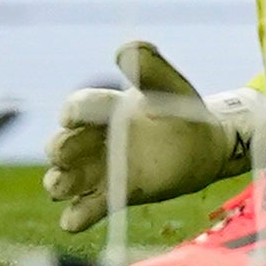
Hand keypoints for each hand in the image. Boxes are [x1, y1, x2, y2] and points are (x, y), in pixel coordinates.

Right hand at [43, 41, 249, 233]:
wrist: (206, 144)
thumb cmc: (182, 110)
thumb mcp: (169, 87)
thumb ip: (150, 68)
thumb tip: (128, 47)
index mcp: (104, 110)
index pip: (78, 108)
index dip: (72, 112)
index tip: (73, 116)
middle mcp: (92, 142)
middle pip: (59, 146)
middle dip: (59, 149)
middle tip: (67, 152)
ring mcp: (99, 171)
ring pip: (62, 181)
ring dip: (59, 183)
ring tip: (65, 182)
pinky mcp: (112, 197)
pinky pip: (82, 212)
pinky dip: (76, 217)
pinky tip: (77, 218)